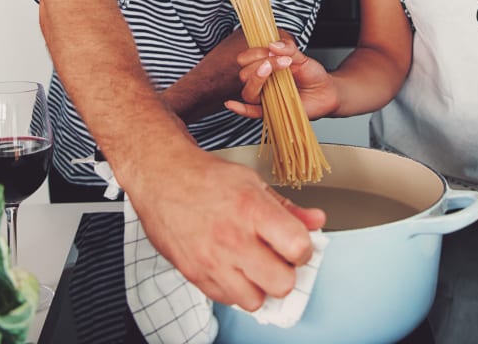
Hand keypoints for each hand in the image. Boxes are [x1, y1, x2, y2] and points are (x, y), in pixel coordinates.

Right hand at [129, 146, 324, 310]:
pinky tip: (232, 267)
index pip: (298, 247)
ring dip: (259, 286)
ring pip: (255, 300)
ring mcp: (211, 260)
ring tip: (253, 266)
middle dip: (284, 272)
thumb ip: (287, 207)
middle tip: (276, 258)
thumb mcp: (252, 182)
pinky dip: (234, 288)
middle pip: (281, 283)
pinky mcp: (194, 273)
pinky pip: (227, 299)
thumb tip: (316, 221)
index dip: (304, 248)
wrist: (161, 176)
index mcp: (251, 209)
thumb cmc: (205, 177)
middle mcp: (232, 238)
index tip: (297, 244)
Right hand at [226, 36, 338, 119]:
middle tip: (280, 61)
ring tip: (271, 69)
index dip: (255, 53)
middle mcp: (261, 82)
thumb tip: (272, 45)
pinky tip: (231, 104)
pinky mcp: (270, 112)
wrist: (326, 91)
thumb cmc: (312, 75)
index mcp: (264, 67)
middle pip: (244, 74)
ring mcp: (265, 98)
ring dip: (256, 79)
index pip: (246, 59)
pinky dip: (240, 109)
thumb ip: (288, 48)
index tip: (272, 49)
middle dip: (259, 64)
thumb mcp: (302, 57)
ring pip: (248, 91)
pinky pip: (251, 112)